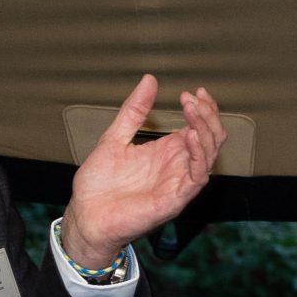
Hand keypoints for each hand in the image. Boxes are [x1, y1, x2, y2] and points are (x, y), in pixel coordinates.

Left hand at [62, 76, 224, 268]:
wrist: (86, 216)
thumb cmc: (99, 184)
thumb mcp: (114, 138)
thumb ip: (134, 111)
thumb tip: (149, 80)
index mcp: (167, 152)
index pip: (199, 128)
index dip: (204, 110)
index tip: (195, 92)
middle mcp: (177, 167)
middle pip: (211, 139)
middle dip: (208, 116)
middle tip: (193, 99)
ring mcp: (178, 183)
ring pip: (208, 155)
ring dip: (204, 130)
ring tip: (192, 110)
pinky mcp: (175, 200)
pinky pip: (196, 177)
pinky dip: (197, 156)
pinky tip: (188, 135)